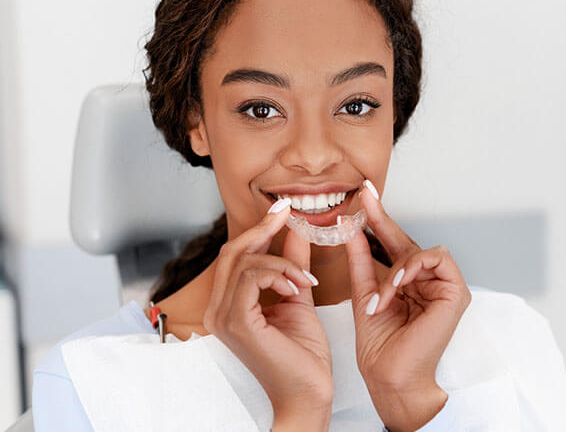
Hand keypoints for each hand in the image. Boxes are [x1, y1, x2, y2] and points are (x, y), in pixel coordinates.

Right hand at [202, 200, 331, 429]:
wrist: (308, 394)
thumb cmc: (303, 358)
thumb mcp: (298, 298)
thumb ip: (293, 266)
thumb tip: (296, 232)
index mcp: (229, 306)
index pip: (235, 257)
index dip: (259, 229)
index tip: (283, 210)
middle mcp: (219, 310)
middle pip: (233, 252)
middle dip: (264, 229)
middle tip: (289, 214)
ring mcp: (224, 317)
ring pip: (244, 261)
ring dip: (282, 261)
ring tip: (304, 280)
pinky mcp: (237, 323)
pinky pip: (253, 276)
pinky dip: (280, 273)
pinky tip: (298, 288)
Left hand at [344, 181, 471, 431]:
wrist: (389, 375)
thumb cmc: (379, 344)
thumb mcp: (364, 292)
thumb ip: (361, 259)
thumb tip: (351, 226)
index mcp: (407, 282)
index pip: (392, 243)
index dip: (378, 218)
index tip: (363, 194)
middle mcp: (427, 281)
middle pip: (407, 241)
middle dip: (383, 220)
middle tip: (365, 197)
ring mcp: (444, 286)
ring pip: (421, 251)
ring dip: (397, 268)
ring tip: (384, 294)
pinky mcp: (457, 292)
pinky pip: (437, 259)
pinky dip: (414, 268)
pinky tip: (399, 284)